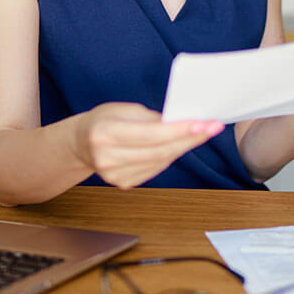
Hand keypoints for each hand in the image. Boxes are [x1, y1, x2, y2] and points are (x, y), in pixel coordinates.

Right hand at [72, 102, 222, 187]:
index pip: (151, 134)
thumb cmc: (103, 120)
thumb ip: (150, 118)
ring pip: (161, 161)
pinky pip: (155, 168)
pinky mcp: (123, 183)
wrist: (81, 143)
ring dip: (184, 146)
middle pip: (160, 151)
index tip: (203, 123)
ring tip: (202, 132)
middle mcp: (107, 158)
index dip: (179, 130)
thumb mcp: (122, 109)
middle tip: (213, 127)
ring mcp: (114, 175)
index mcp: (104, 133)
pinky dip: (171, 155)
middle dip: (190, 138)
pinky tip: (180, 144)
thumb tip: (181, 123)